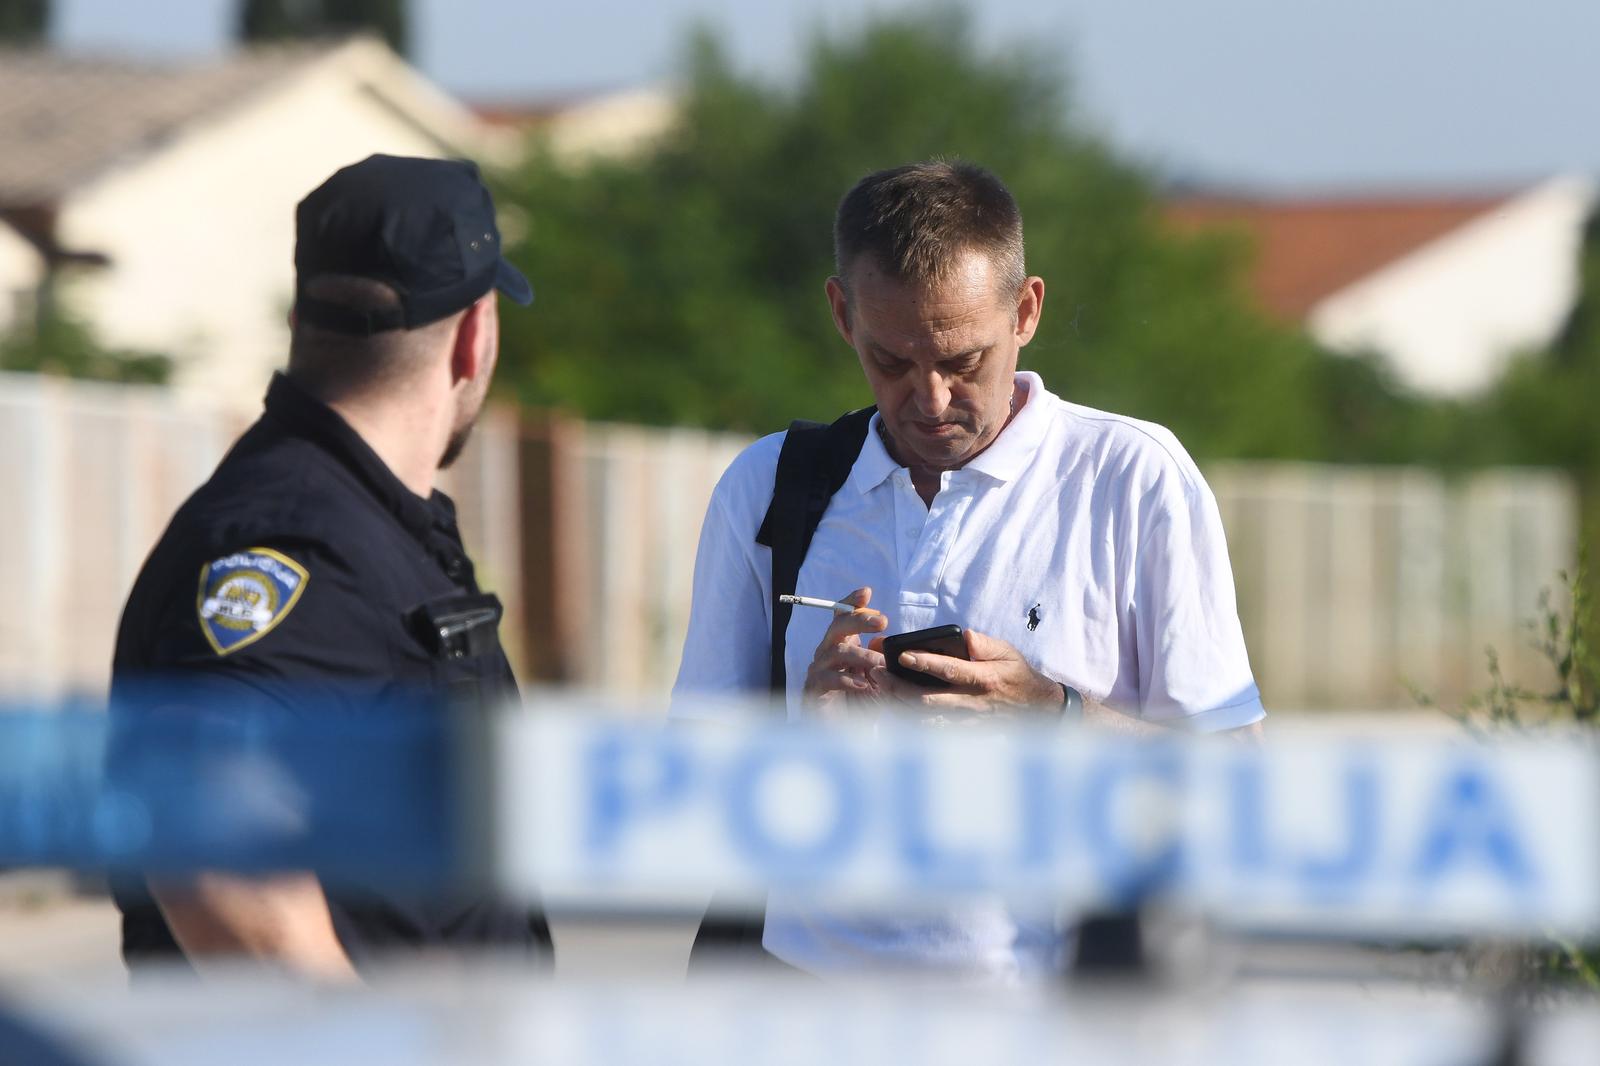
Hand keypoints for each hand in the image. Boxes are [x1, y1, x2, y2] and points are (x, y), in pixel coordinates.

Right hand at [800, 586, 887, 717]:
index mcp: (843, 645)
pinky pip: (829, 678)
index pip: (843, 616)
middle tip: (883, 621)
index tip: (866, 592)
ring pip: (837, 652)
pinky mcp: (815, 690)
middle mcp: (828, 653)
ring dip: (862, 656)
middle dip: (860, 620)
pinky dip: (848, 680)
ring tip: (882, 665)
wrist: (842, 735)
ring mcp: (819, 670)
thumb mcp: (876, 678)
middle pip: (838, 627)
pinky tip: (865, 686)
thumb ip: (880, 658)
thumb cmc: (860, 703)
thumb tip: (886, 641)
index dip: (852, 602)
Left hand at [868, 628, 1060, 717]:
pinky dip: (908, 719)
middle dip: (899, 687)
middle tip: (876, 673)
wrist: (1035, 709)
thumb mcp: (1007, 652)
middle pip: (928, 699)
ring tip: (878, 688)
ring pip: (924, 717)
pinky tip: (892, 706)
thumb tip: (965, 636)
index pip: (951, 670)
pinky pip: (930, 729)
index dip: (926, 663)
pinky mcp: (961, 731)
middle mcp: (972, 702)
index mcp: (983, 678)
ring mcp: (965, 720)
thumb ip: (985, 644)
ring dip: (899, 704)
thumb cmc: (1016, 675)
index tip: (903, 655)